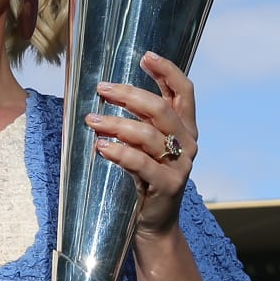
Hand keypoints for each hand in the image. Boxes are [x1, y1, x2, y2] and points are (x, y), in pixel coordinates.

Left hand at [88, 51, 198, 237]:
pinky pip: (141, 163)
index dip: (167, 71)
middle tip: (103, 88)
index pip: (184, 91)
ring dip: (116, 124)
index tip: (145, 56)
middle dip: (129, 94)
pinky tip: (101, 147)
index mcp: (186, 128)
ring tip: (91, 119)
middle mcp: (188, 144)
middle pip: (161, 109)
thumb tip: (109, 90)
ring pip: (148, 135)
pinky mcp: (168, 185)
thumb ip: (141, 121)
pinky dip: (119, 152)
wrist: (155, 224)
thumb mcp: (148, 146)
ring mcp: (180, 165)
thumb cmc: (146, 178)